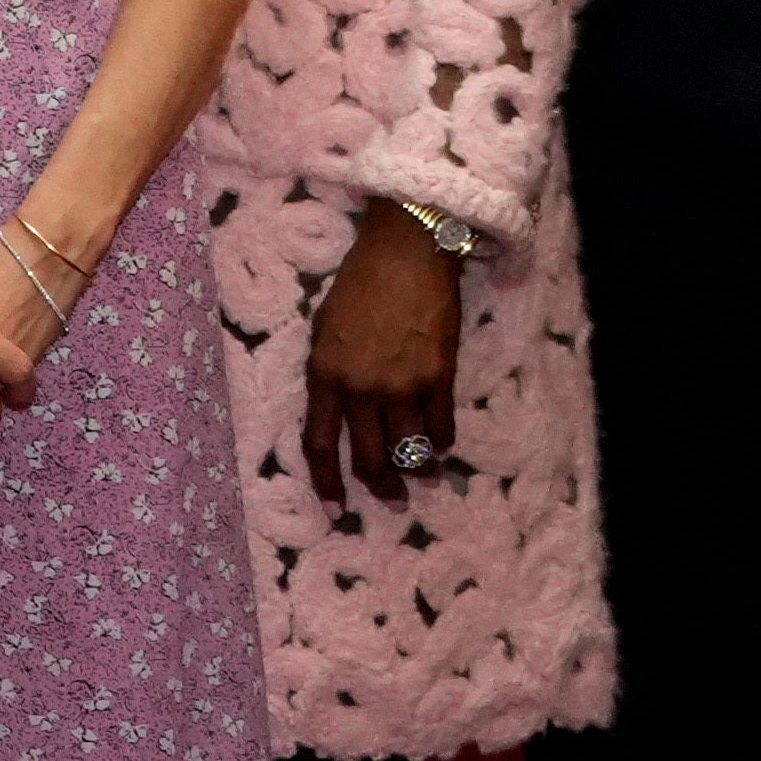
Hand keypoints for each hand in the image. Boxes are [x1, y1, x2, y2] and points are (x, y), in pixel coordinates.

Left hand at [297, 205, 464, 505]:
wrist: (407, 252)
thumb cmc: (361, 284)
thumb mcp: (324, 329)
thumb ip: (329, 374)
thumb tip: (340, 414)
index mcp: (324, 376)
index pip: (318, 444)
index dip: (326, 483)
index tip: (335, 509)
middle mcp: (360, 388)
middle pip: (367, 459)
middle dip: (380, 489)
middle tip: (391, 503)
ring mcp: (401, 385)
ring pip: (408, 451)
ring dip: (416, 473)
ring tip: (422, 480)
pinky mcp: (439, 377)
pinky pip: (441, 428)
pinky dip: (441, 443)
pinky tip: (441, 446)